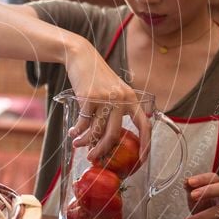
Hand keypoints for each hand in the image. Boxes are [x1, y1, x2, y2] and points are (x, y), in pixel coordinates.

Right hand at [65, 40, 150, 165]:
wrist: (82, 57)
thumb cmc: (98, 78)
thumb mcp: (114, 91)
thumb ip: (118, 109)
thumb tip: (111, 138)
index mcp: (131, 99)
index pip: (144, 125)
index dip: (146, 144)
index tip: (140, 160)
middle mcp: (121, 99)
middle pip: (114, 134)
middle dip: (103, 150)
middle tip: (93, 158)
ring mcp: (105, 98)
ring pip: (96, 130)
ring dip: (85, 142)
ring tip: (77, 144)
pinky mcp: (89, 97)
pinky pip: (83, 123)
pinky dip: (76, 131)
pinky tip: (73, 133)